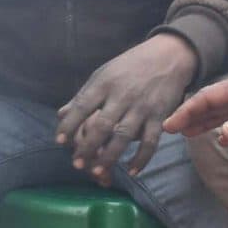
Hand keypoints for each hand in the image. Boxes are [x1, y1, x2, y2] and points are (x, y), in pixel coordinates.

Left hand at [55, 34, 199, 181]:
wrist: (168, 56)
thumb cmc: (130, 67)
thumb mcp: (104, 74)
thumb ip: (84, 96)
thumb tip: (61, 115)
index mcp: (104, 83)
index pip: (82, 106)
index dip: (69, 124)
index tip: (59, 141)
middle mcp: (122, 96)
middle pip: (102, 124)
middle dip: (88, 146)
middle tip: (76, 164)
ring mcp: (142, 107)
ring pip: (124, 136)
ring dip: (110, 156)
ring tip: (97, 172)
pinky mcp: (159, 116)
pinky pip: (150, 141)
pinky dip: (141, 158)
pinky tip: (131, 171)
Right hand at [164, 60, 227, 142]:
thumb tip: (222, 135)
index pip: (206, 99)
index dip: (186, 111)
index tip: (169, 125)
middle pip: (209, 105)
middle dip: (189, 116)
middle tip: (169, 131)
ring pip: (221, 113)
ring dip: (203, 122)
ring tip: (185, 134)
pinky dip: (224, 127)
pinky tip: (218, 136)